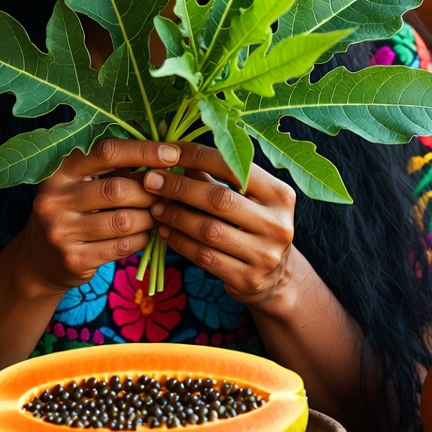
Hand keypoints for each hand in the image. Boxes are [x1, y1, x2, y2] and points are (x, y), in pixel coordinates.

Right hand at [17, 139, 181, 294]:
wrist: (40, 258)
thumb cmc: (74, 208)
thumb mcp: (83, 180)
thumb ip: (116, 163)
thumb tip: (164, 143)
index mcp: (59, 170)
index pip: (106, 152)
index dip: (142, 151)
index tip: (172, 154)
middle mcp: (54, 199)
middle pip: (118, 189)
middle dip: (150, 191)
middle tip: (167, 192)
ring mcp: (61, 231)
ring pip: (124, 221)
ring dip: (149, 217)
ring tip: (156, 213)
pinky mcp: (73, 259)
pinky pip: (123, 246)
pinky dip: (142, 238)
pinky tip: (144, 233)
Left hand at [143, 142, 295, 306]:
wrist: (276, 279)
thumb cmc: (253, 227)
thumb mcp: (245, 200)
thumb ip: (214, 179)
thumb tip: (174, 154)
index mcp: (280, 195)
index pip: (234, 168)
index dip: (197, 156)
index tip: (168, 152)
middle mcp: (277, 224)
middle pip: (219, 199)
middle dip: (180, 187)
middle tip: (151, 180)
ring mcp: (264, 254)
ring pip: (209, 230)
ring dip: (176, 216)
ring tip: (155, 207)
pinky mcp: (248, 279)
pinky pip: (204, 256)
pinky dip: (179, 242)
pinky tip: (165, 231)